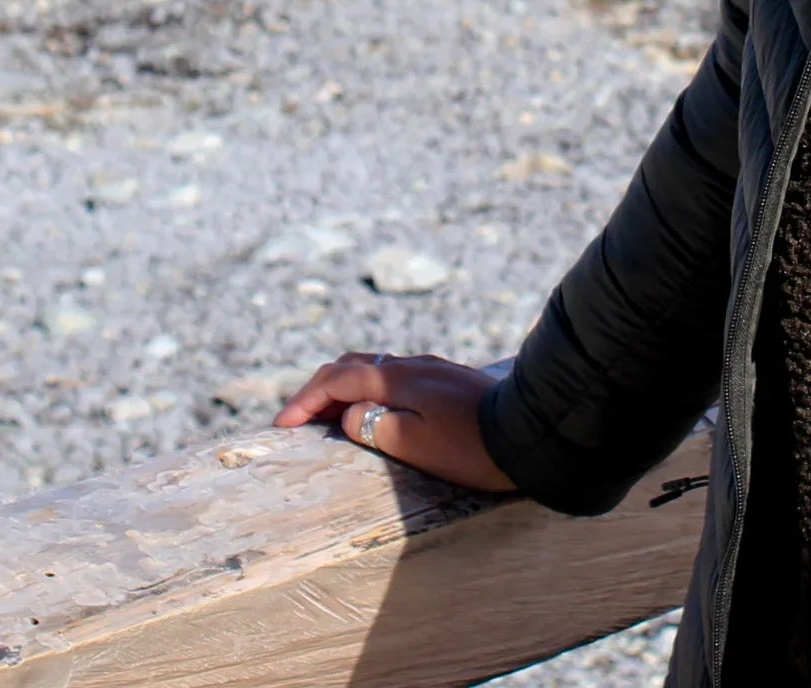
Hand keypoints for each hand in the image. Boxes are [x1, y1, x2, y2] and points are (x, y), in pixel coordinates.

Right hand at [273, 350, 516, 492]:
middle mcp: (413, 365)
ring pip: (376, 369)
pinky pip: (395, 378)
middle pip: (354, 365)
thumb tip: (352, 414)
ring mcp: (433, 370)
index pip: (337, 378)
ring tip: (329, 418)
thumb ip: (373, 425)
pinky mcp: (449, 382)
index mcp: (398, 377)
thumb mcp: (411, 442)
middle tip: (299, 420)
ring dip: (346, 389)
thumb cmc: (468, 445)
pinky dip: (370, 390)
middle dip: (321, 390)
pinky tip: (373, 411)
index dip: (305, 401)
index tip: (281, 426)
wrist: (528, 432)